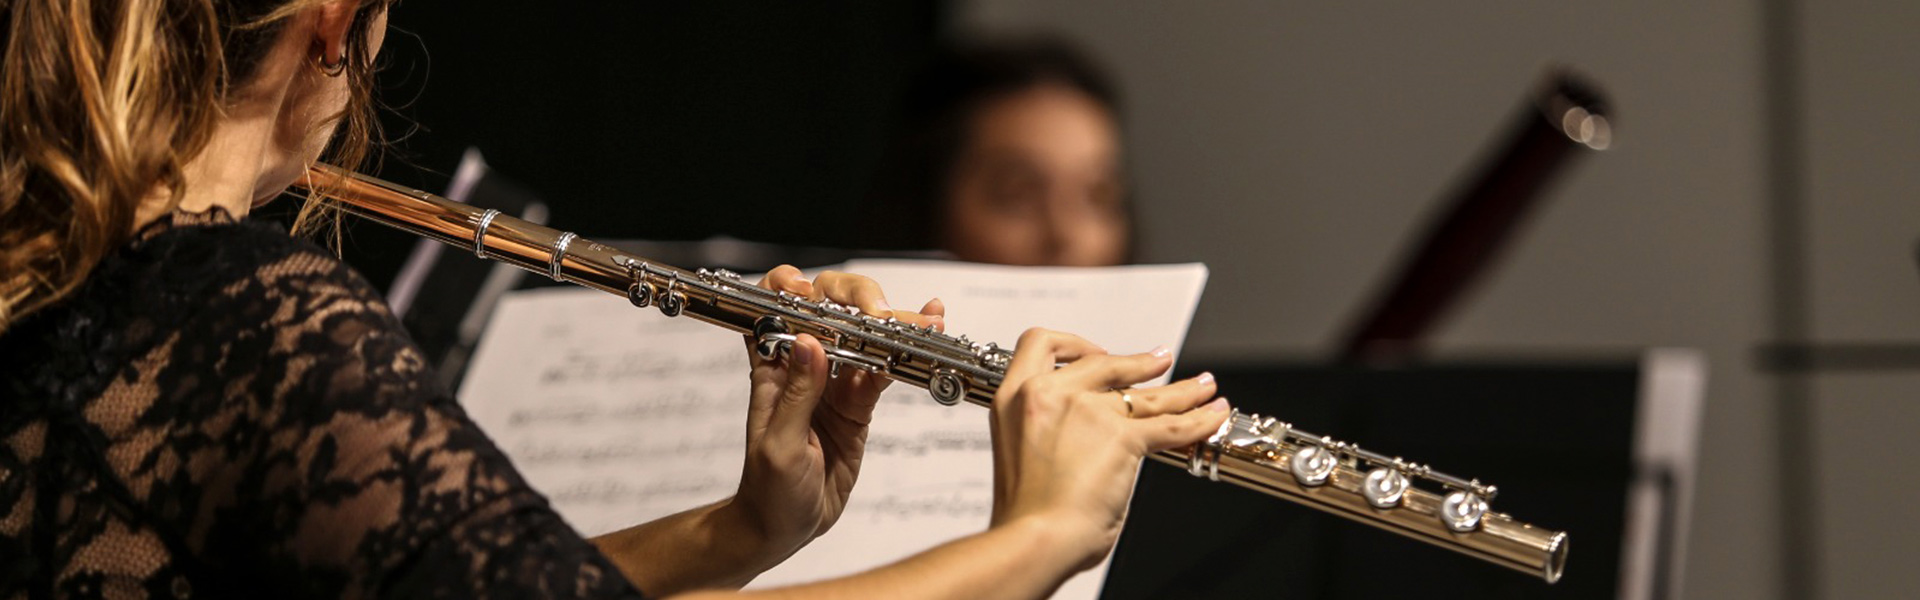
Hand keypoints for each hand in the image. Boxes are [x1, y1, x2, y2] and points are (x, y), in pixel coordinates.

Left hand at [727, 265, 944, 562]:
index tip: (808, 288)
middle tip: (879, 311)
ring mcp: (834, 382)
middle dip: (855, 298)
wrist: (785, 527)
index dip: (787, 287)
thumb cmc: (768, 491)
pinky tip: (926, 329)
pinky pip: (883, 369)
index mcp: (771, 368)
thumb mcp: (779, 446)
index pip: (772, 308)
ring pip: (863, 335)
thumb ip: (797, 395)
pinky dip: (904, 350)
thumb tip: (811, 343)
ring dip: (893, 321)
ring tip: (925, 316)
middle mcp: (803, 366)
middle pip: (828, 309)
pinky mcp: (859, 403)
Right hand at [988, 328, 1228, 570]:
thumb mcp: (1021, 454)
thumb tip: (1086, 446)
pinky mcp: (1122, 437)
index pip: (1041, 343)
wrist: (1033, 538)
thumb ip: (1052, 436)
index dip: (1073, 344)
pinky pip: (1171, 425)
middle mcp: (1049, 394)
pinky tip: (1212, 415)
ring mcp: (1087, 411)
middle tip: (1158, 362)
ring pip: (1147, 393)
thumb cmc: (1024, 513)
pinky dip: (1199, 420)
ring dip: (1182, 389)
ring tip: (1202, 387)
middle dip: (1139, 363)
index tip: (1093, 353)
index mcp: (1014, 397)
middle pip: (1104, 362)